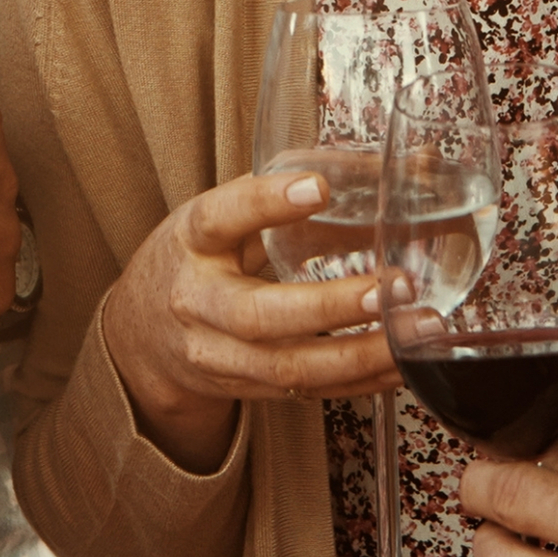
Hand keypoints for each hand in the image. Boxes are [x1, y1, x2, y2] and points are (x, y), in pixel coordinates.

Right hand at [93, 161, 394, 474]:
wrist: (142, 336)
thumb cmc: (200, 257)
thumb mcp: (225, 213)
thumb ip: (294, 186)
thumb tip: (407, 164)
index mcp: (193, 239)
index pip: (220, 218)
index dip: (265, 203)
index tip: (318, 189)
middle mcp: (199, 301)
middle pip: (257, 314)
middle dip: (329, 306)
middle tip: (393, 286)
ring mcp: (219, 355)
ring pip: (288, 366)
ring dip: (359, 353)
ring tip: (415, 330)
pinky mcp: (246, 388)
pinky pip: (307, 392)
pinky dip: (360, 381)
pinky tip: (402, 364)